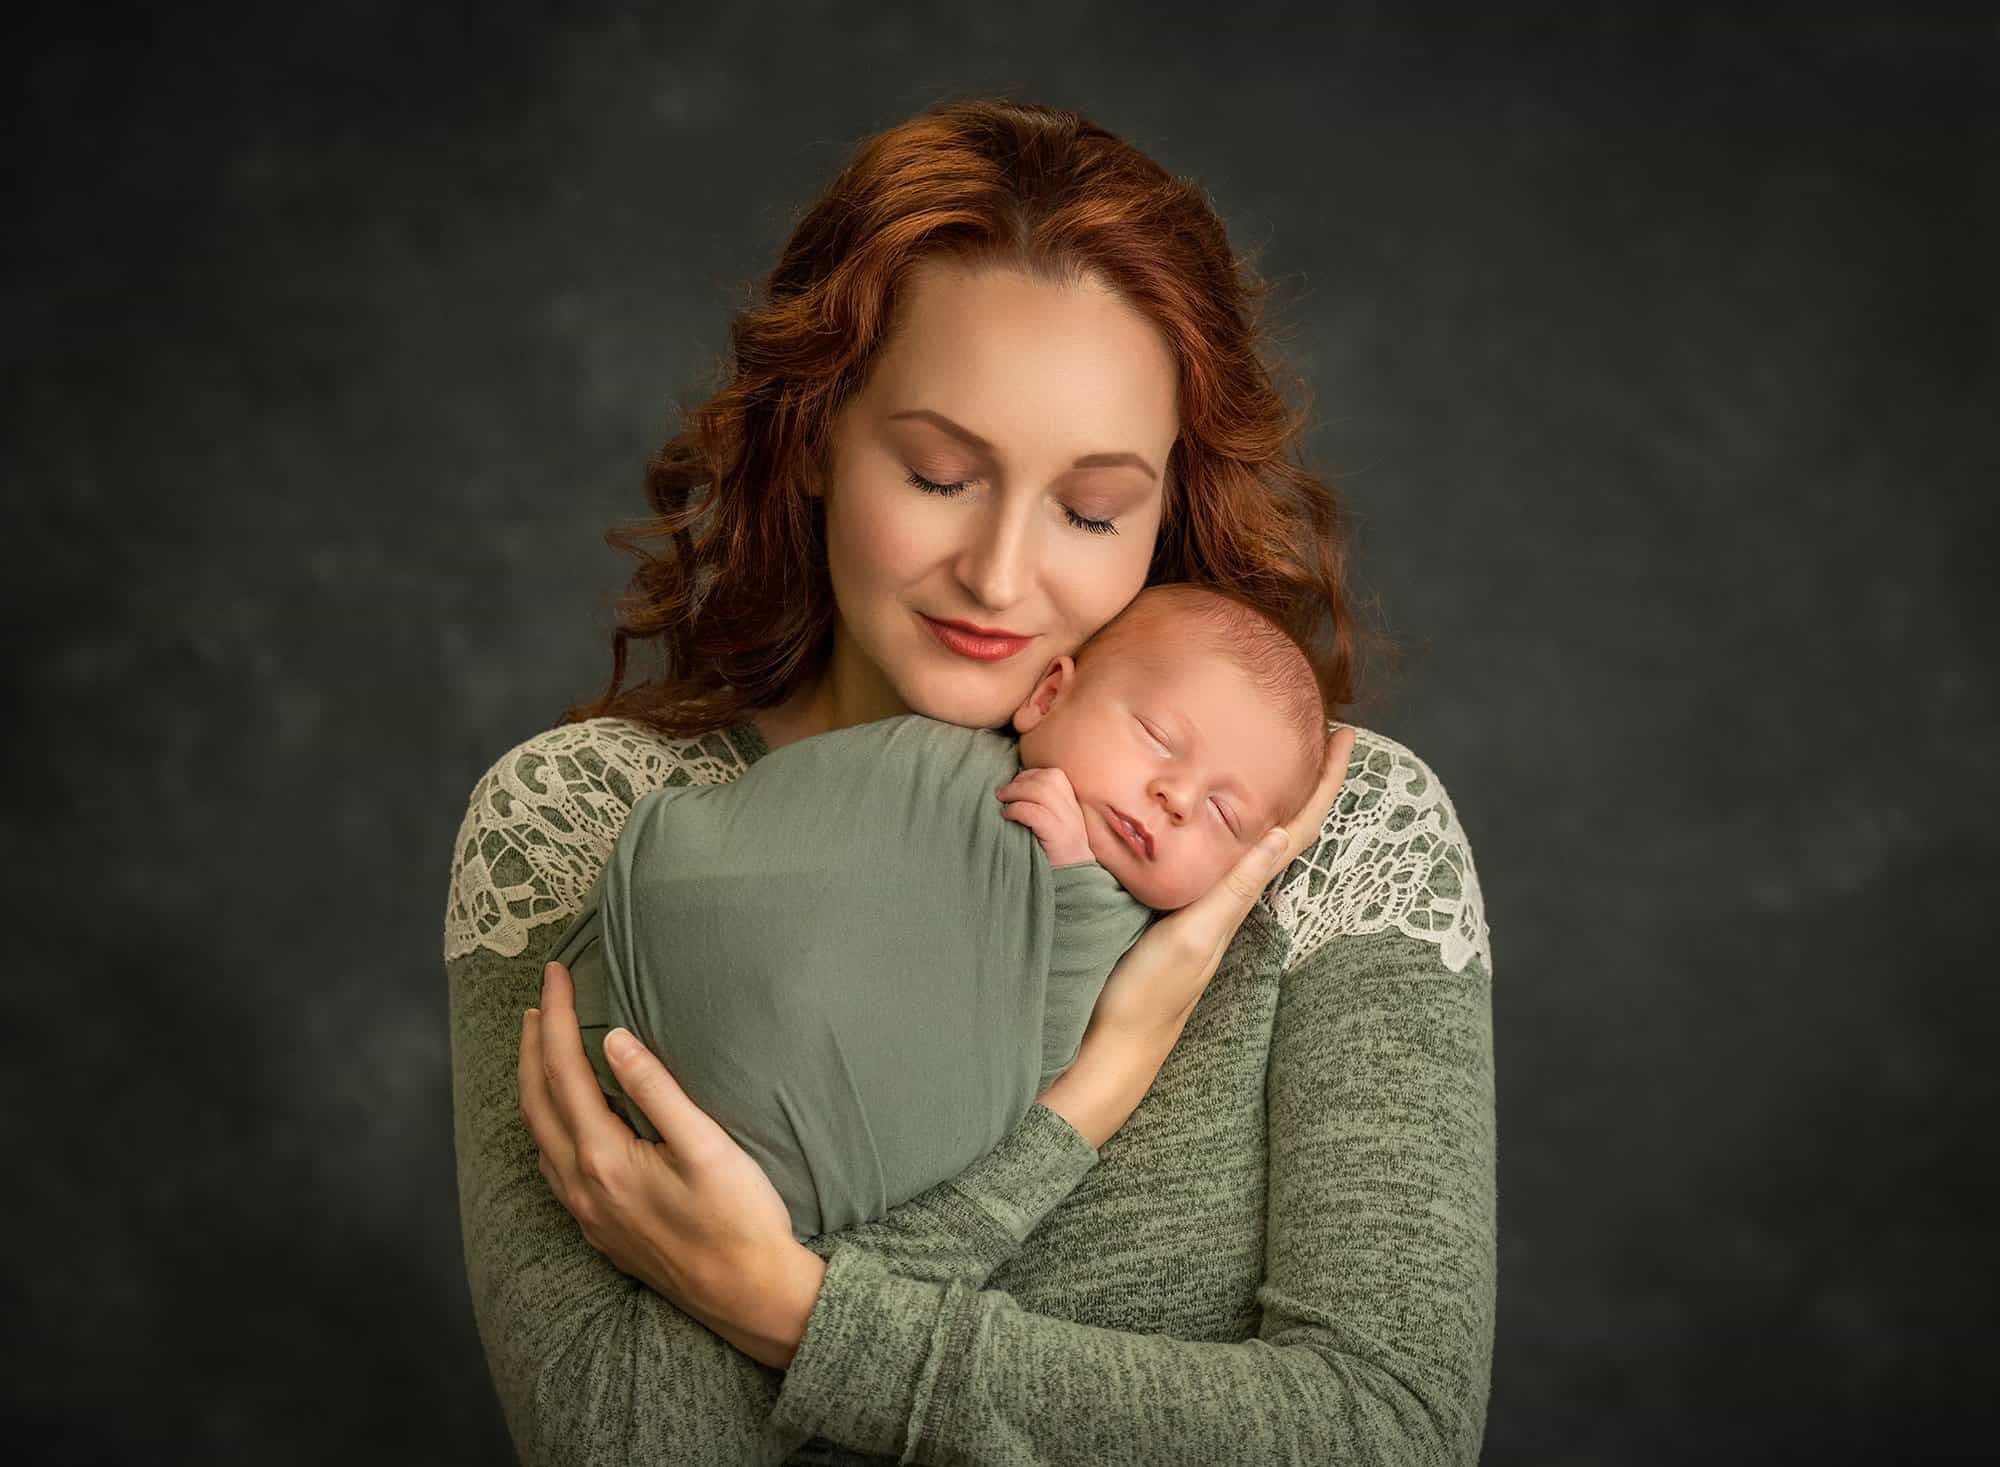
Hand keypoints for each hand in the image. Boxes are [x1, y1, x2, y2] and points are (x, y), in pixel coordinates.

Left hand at [518, 961, 825, 1367]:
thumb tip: (617, 1039)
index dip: (557, 1016)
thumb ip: (657, 1090)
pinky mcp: (601, 1230)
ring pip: (539, 1137)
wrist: (751, 1296)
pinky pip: (553, 1166)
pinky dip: (548, 1125)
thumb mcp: (707, 1146)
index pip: (564, 1070)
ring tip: (544, 1046)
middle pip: (536, 1102)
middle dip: (533, 1046)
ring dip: (534, 1085)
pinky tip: (567, 1117)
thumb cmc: (740, 1219)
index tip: (557, 972)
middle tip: (542, 1000)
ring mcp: (588, 1213)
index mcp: (604, 1158)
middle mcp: (582, 1187)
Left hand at [995, 765, 1093, 866]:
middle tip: (1002, 793)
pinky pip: (1036, 813)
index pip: (1055, 776)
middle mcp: (1073, 812)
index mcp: (1072, 807)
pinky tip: (1007, 816)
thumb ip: (1040, 810)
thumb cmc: (1054, 858)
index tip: (1013, 785)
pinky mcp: (1059, 838)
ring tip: (1003, 802)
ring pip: (1043, 791)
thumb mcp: (1051, 829)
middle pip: (1049, 778)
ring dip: (1017, 792)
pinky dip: (1017, 809)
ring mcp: (1069, 824)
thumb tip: (1009, 791)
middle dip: (1020, 780)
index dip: (1030, 775)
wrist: (1075, 886)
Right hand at [1036, 725, 1355, 1145]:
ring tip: (1283, 751)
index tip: (1347, 735)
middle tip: (1323, 729)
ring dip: (1276, 795)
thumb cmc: (1148, 994)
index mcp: (1239, 895)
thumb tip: (1281, 833)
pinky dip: (1233, 820)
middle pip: (1286, 825)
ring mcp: (1209, 901)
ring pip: (1255, 836)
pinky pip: (1221, 851)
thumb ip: (1234, 888)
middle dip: (1308, 777)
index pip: (1296, 828)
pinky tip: (1219, 810)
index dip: (1325, 783)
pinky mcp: (1182, 907)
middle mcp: (1233, 894)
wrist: (1114, 1043)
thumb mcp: (1194, 936)